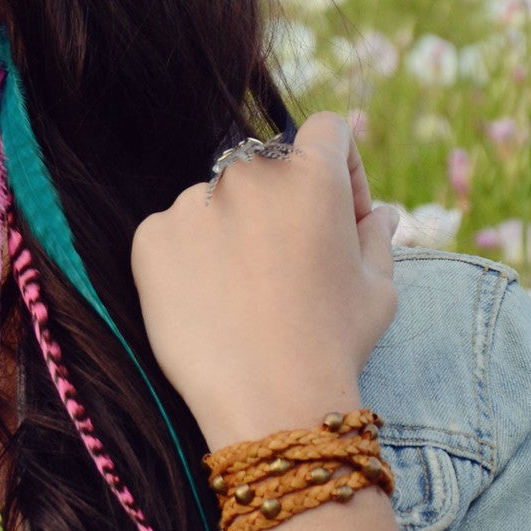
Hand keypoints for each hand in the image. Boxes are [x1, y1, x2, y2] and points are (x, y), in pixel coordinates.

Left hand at [128, 113, 399, 450]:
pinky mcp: (151, 237)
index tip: (339, 213)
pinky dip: (186, 261)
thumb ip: (377, 238)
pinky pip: (173, 234)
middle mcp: (250, 174)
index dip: (338, 168)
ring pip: (214, 203)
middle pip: (265, 170)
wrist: (267, 400)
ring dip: (228, 233)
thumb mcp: (378, 290)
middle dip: (279, 207)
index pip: (325, 131)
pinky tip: (207, 305)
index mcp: (313, 175)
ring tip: (241, 299)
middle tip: (285, 269)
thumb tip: (379, 213)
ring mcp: (193, 202)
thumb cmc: (333, 345)